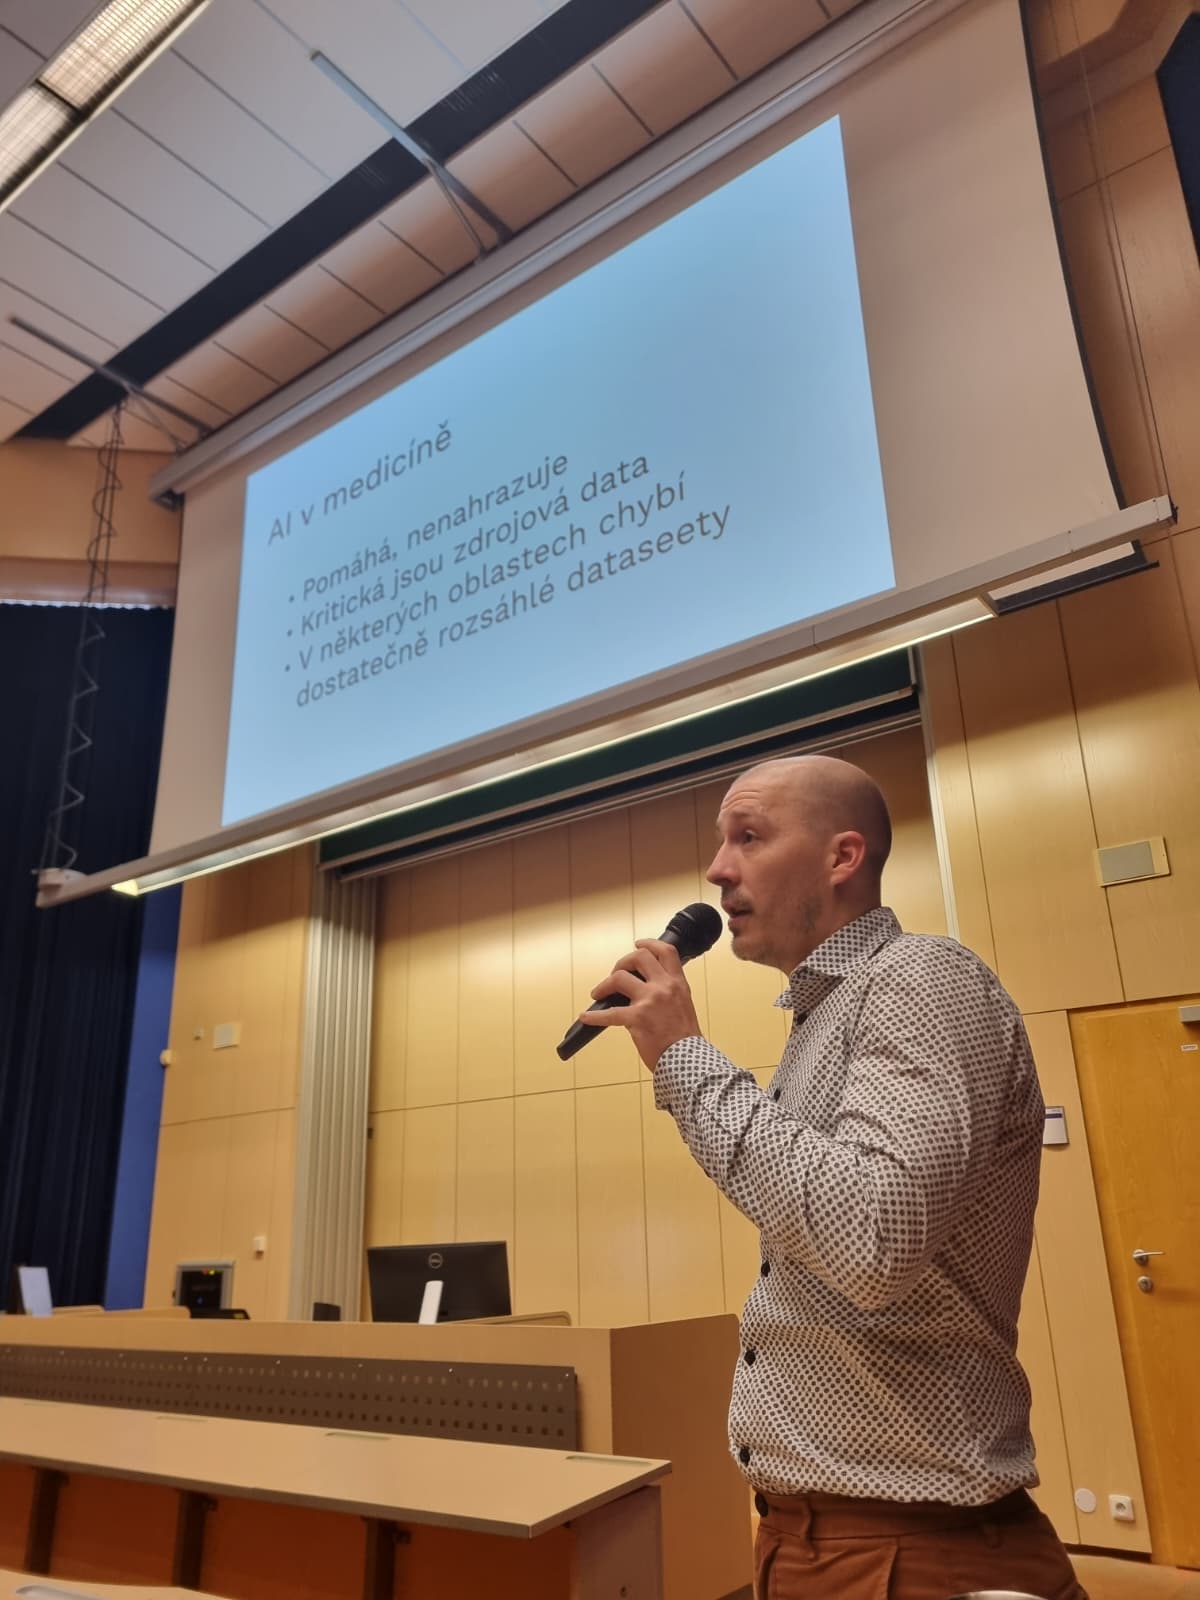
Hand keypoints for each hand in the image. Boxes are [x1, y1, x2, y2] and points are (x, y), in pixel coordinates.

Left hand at [580, 938, 702, 1069]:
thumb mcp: (683, 1006)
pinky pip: (608, 1013)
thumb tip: (643, 987)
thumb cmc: (684, 1040)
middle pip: (639, 957)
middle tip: (615, 974)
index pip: (666, 951)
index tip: (638, 943)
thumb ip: (668, 992)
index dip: (649, 943)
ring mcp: (650, 1001)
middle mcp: (664, 987)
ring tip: (598, 994)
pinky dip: (594, 1016)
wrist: (687, 1060)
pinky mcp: (637, 1018)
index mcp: (678, 983)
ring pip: (619, 978)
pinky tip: (586, 1017)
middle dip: (622, 962)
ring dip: (604, 985)